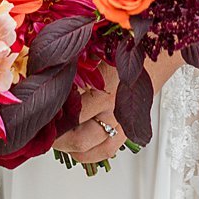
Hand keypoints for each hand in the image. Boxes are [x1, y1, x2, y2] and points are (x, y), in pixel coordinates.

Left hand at [52, 53, 185, 167]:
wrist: (163, 50)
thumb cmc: (132, 44)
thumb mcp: (96, 49)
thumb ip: (73, 64)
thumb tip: (46, 72)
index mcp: (105, 89)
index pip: (69, 113)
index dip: (49, 116)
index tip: (35, 112)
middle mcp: (115, 110)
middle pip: (78, 138)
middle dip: (56, 138)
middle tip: (42, 129)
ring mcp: (123, 122)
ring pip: (92, 151)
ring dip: (70, 150)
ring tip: (56, 140)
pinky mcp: (129, 127)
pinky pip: (107, 151)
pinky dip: (89, 154)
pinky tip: (77, 147)